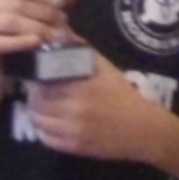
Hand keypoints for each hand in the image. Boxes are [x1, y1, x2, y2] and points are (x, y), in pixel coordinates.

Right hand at [0, 0, 77, 74]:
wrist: (4, 59)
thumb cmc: (24, 28)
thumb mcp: (44, 9)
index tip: (56, 0)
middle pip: (16, 4)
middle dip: (43, 12)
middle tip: (62, 21)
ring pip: (10, 21)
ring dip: (36, 27)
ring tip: (55, 34)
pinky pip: (1, 42)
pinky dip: (21, 41)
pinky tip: (37, 43)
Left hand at [23, 64, 167, 161]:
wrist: (143, 129)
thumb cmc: (123, 95)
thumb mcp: (106, 68)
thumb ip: (81, 51)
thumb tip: (61, 32)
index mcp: (82, 85)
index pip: (43, 81)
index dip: (36, 79)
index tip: (37, 77)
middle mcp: (76, 108)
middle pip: (37, 102)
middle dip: (34, 96)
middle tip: (38, 93)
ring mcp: (74, 130)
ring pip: (39, 121)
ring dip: (38, 114)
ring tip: (44, 108)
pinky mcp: (75, 147)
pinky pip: (47, 139)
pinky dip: (45, 131)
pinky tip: (52, 124)